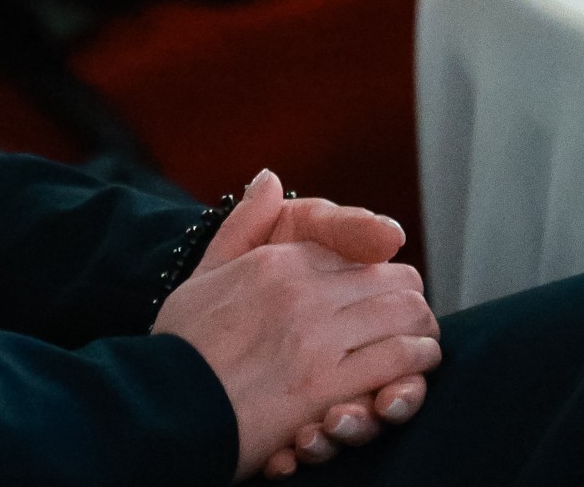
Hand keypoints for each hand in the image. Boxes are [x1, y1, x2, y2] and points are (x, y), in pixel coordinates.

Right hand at [155, 173, 440, 480]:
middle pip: (393, 280)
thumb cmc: (181, 345)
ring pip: (404, 314)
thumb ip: (243, 224)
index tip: (385, 291)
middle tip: (413, 320)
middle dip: (409, 300)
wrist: (163, 405)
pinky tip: (412, 373)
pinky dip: (416, 363)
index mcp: (277, 261)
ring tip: (420, 345)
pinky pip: (397, 359)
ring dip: (419, 331)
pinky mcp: (326, 384)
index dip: (381, 272)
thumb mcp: (205, 273)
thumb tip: (269, 178)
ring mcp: (316, 336)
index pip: (358, 252)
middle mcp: (302, 291)